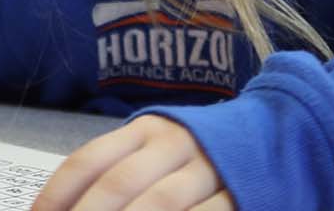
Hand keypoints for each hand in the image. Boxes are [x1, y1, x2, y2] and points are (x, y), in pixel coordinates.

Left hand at [32, 115, 236, 210]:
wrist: (276, 140)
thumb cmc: (197, 158)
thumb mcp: (156, 155)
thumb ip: (116, 176)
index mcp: (145, 130)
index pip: (88, 161)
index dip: (57, 196)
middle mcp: (175, 143)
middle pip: (118, 185)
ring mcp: (209, 170)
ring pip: (158, 204)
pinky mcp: (239, 196)